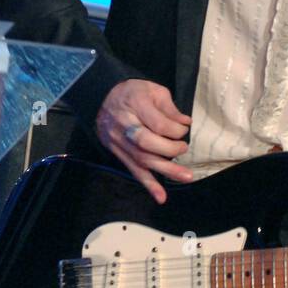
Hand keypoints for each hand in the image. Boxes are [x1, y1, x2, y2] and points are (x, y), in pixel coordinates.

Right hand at [95, 78, 193, 202]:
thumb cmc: (133, 92)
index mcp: (136, 105)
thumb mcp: (153, 90)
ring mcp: (119, 141)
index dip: (176, 130)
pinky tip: (161, 197)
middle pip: (147, 144)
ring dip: (165, 171)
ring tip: (186, 177)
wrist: (101, 97)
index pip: (158, 124)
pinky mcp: (117, 152)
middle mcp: (125, 125)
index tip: (184, 128)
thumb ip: (169, 108)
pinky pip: (133, 170)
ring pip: (142, 160)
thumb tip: (185, 123)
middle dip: (170, 150)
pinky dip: (148, 185)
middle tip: (183, 148)